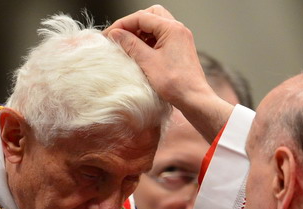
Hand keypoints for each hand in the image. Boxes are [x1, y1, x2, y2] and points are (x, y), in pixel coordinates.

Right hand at [104, 5, 233, 142]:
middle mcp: (178, 29)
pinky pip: (161, 37)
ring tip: (128, 45)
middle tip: (120, 36)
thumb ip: (130, 44)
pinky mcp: (180, 48)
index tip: (109, 35)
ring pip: (156, 26)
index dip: (122, 24)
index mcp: (171, 28)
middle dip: (133, 24)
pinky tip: (140, 53)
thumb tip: (116, 34)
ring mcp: (180, 38)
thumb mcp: (147, 62)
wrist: (194, 99)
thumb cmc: (176, 83)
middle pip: (150, 15)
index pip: (141, 17)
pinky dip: (149, 41)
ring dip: (141, 32)